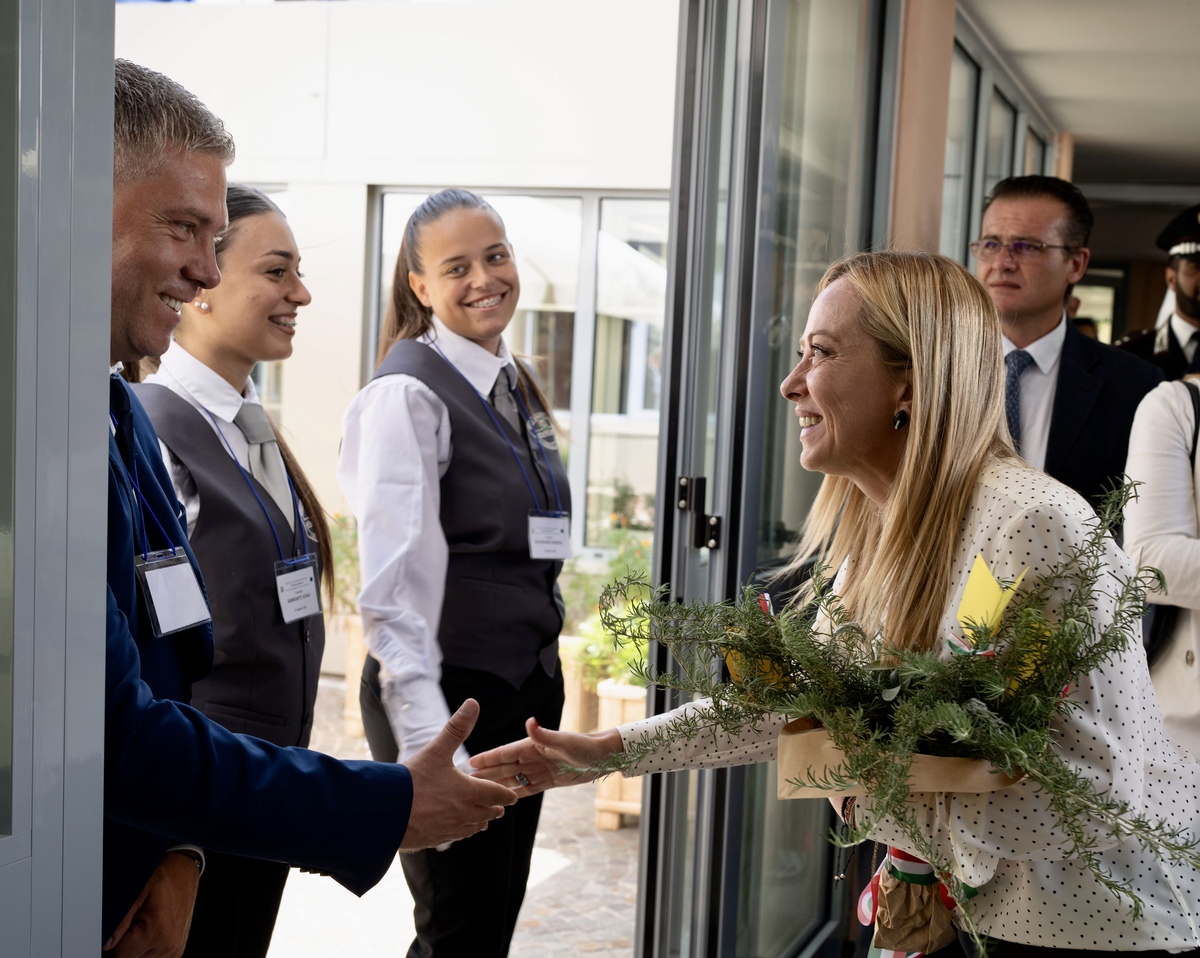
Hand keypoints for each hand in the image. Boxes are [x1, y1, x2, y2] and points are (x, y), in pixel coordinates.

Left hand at [102, 851, 199, 956]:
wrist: (184, 871)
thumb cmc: (163, 877)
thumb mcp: (137, 892)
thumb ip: (121, 920)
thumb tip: (107, 944)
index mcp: (158, 931)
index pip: (120, 954)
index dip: (114, 942)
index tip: (121, 925)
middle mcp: (168, 944)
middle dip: (125, 944)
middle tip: (133, 920)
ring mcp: (174, 949)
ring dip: (136, 946)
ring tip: (143, 923)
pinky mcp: (176, 950)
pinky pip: (151, 957)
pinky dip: (146, 946)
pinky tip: (151, 929)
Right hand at [400, 698, 517, 849]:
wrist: (385, 813)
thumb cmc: (411, 781)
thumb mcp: (436, 750)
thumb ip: (456, 728)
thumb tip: (473, 703)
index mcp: (469, 792)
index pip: (497, 795)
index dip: (506, 794)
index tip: (513, 796)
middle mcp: (464, 813)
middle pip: (488, 813)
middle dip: (495, 807)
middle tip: (500, 806)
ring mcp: (450, 829)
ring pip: (474, 827)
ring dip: (480, 820)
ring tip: (483, 819)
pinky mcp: (435, 839)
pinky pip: (456, 836)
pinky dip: (463, 831)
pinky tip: (458, 829)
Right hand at [468, 717, 624, 795]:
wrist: (603, 757)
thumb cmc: (584, 746)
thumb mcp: (563, 741)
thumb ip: (543, 735)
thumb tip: (529, 721)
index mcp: (533, 745)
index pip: (505, 753)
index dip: (488, 758)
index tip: (470, 762)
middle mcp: (533, 757)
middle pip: (505, 767)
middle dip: (486, 773)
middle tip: (465, 781)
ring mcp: (539, 769)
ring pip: (513, 779)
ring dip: (497, 784)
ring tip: (479, 792)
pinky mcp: (548, 781)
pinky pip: (527, 789)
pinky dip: (515, 793)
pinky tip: (503, 800)